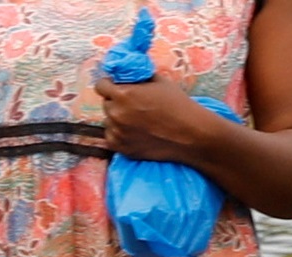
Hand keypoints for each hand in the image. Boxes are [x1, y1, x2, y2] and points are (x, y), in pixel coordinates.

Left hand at [95, 73, 227, 163]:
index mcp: (123, 94)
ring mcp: (118, 133)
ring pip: (109, 122)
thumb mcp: (158, 81)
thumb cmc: (177, 105)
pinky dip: (119, 135)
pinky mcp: (123, 149)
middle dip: (115, 102)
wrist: (190, 134)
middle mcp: (117, 114)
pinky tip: (133, 132)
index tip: (116, 87)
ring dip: (117, 119)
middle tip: (131, 105)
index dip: (109, 85)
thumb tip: (129, 72)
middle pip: (106, 104)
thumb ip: (138, 77)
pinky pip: (111, 138)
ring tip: (135, 121)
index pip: (101, 86)